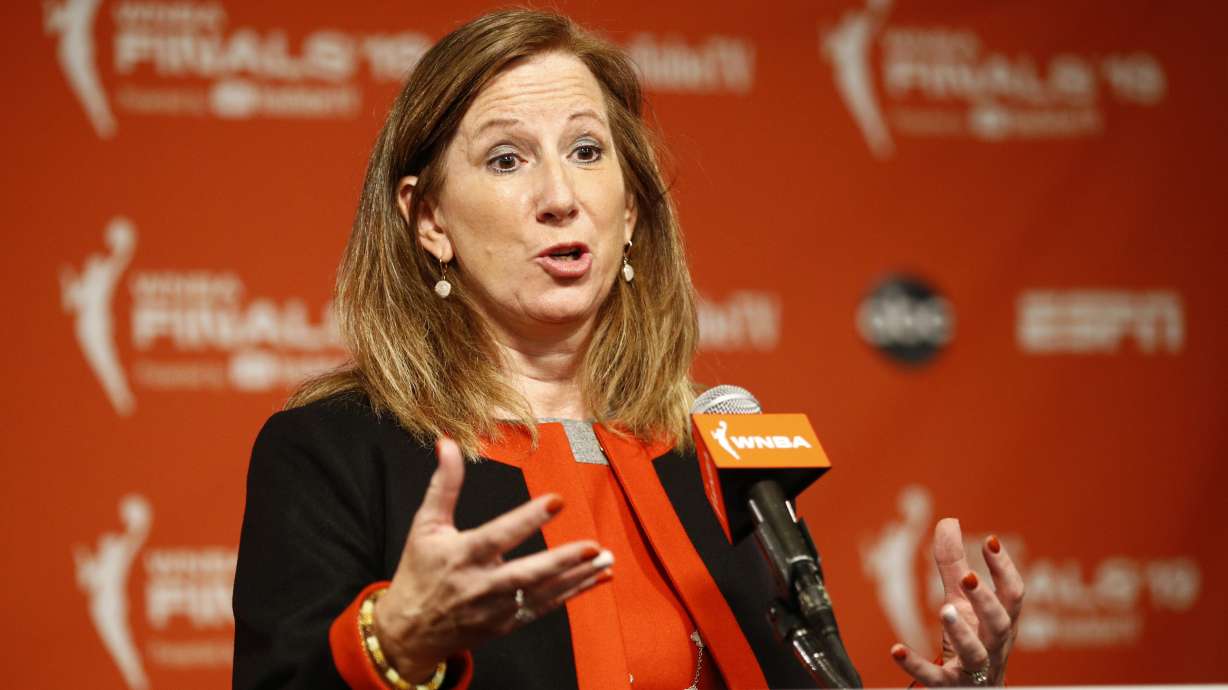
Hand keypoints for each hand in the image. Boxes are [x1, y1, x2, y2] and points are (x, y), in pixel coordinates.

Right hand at [373, 438, 612, 680]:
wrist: (410, 632)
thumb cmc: (419, 572)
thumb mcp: (425, 525)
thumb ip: (443, 485)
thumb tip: (446, 443)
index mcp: (462, 555)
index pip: (498, 535)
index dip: (527, 519)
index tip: (557, 501)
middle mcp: (482, 584)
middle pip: (527, 573)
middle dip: (562, 560)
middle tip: (595, 547)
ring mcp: (497, 608)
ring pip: (543, 592)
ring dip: (578, 576)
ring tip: (607, 560)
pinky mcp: (508, 624)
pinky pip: (545, 607)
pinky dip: (573, 593)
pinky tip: (597, 578)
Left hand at [890, 518, 1023, 685]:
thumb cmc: (973, 640)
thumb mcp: (962, 602)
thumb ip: (953, 564)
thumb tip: (949, 521)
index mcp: (1000, 621)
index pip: (1012, 595)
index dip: (1004, 569)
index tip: (989, 540)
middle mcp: (994, 645)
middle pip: (1000, 623)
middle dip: (987, 600)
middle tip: (969, 577)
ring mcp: (974, 669)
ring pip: (976, 653)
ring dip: (962, 632)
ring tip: (946, 610)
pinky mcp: (950, 687)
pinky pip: (935, 678)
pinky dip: (916, 665)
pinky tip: (896, 650)